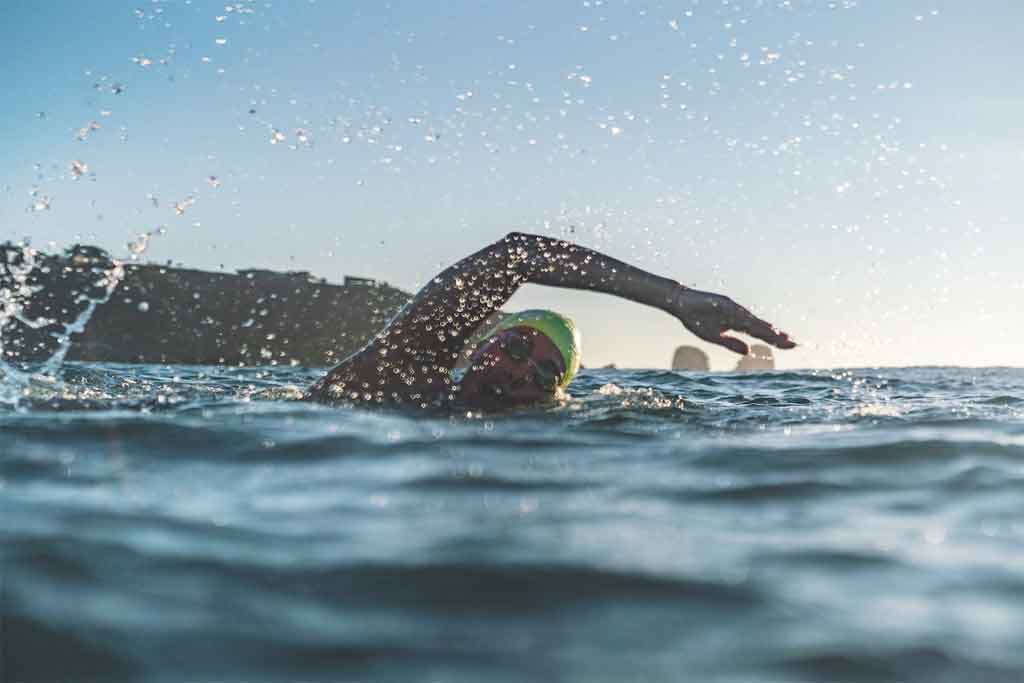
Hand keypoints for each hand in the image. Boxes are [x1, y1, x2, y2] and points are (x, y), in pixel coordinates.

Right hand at [674, 287, 795, 354]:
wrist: (681, 303)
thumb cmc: (696, 318)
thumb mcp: (715, 337)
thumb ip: (732, 343)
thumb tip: (749, 351)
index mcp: (738, 323)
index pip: (760, 333)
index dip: (775, 339)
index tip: (790, 346)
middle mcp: (739, 315)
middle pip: (761, 327)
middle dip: (777, 336)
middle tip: (794, 344)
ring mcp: (732, 308)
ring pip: (752, 321)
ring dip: (766, 329)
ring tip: (780, 337)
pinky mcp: (723, 303)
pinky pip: (737, 314)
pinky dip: (749, 320)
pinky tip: (758, 326)